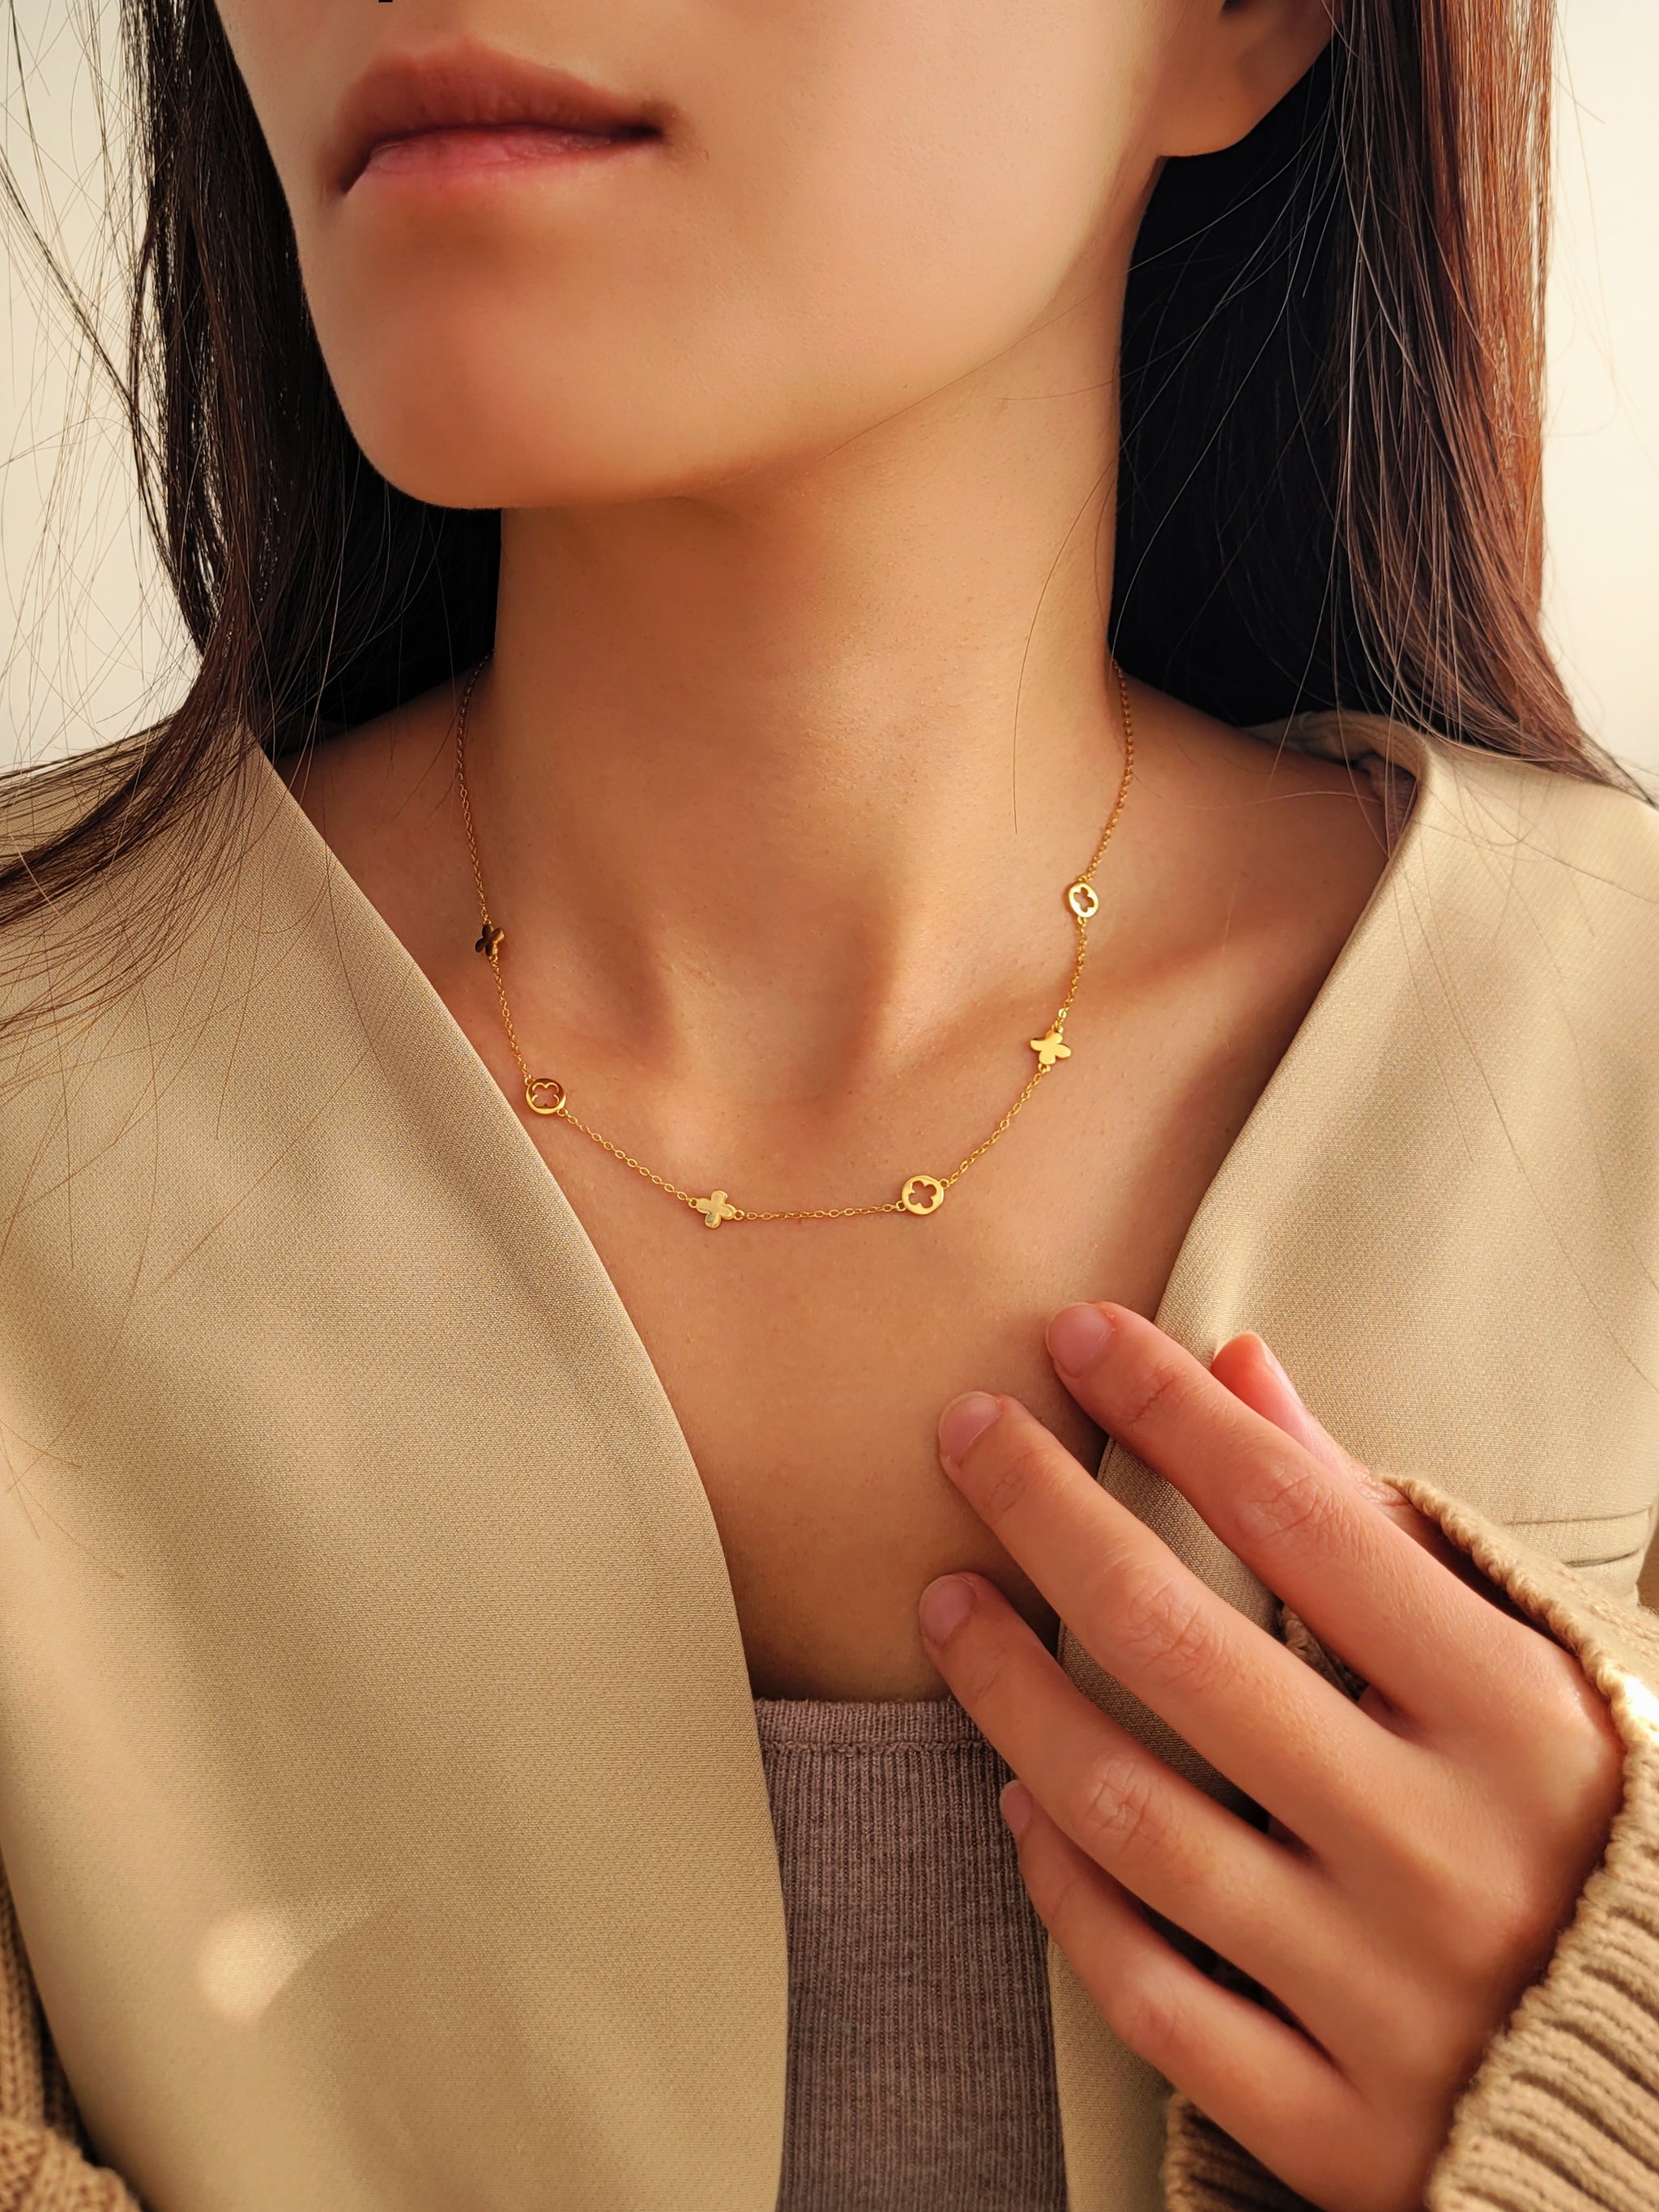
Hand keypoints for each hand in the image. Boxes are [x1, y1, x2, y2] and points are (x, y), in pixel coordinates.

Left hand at [916, 1302, 1625, 2211]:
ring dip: (1012, 1695)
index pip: (1301, 1520)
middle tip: (966, 1433)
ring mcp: (1385, 1997)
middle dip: (1050, 1516)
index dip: (1174, 1411)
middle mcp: (1446, 1851)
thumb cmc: (1580, 1832)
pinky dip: (1065, 1891)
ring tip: (947, 1603)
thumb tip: (1241, 1370)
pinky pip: (1151, 1994)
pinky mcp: (1336, 2122)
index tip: (1080, 1332)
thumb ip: (1380, 1524)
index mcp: (1518, 1719)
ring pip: (1134, 1818)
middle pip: (1183, 1650)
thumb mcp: (1527, 1665)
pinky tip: (1016, 1802)